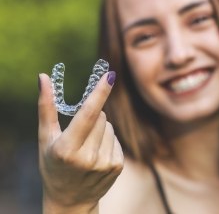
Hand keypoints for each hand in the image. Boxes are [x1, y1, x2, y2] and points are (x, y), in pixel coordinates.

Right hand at [38, 71, 122, 213]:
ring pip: (109, 126)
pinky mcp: (117, 166)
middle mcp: (88, 158)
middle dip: (92, 116)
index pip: (87, 114)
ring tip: (87, 146)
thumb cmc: (53, 165)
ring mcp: (105, 163)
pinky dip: (107, 140)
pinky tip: (97, 154)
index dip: (99, 92)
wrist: (70, 200)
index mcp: (67, 149)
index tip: (110, 75)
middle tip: (80, 133)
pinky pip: (116, 138)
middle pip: (101, 116)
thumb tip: (44, 77)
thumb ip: (46, 107)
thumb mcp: (45, 138)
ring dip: (100, 129)